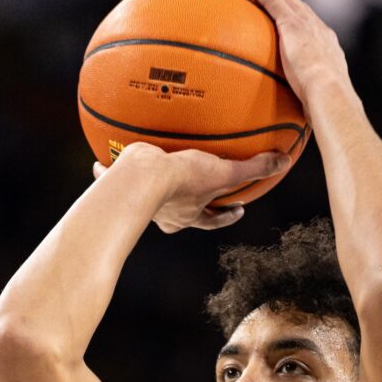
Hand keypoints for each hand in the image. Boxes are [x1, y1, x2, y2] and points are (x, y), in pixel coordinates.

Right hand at [93, 145, 288, 233]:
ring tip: (143, 177)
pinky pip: (110, 182)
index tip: (238, 208)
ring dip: (146, 192)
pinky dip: (105, 174)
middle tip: (193, 194)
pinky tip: (97, 165)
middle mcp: (166, 213)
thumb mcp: (222, 171)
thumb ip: (252, 168)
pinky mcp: (117, 189)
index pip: (213, 219)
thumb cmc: (181, 179)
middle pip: (180, 212)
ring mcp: (141, 204)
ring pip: (145, 200)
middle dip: (187, 205)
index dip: (227, 215)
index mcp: (189, 214)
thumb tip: (283, 162)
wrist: (140, 178)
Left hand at [239, 0, 350, 110]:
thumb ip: (309, 110)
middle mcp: (321, 31)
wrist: (331, 94)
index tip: (294, 16)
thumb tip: (302, 129)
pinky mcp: (292, 23)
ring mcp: (307, 25)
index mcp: (329, 49)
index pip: (313, 30)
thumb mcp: (318, 106)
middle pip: (300, 8)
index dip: (302, 20)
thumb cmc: (327, 107)